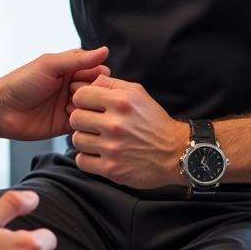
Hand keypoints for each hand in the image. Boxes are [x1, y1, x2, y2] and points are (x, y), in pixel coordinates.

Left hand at [0, 47, 109, 139]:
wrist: (2, 110)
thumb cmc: (22, 82)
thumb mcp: (50, 65)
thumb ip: (78, 59)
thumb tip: (105, 50)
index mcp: (69, 69)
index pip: (96, 69)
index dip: (95, 75)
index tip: (81, 78)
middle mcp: (72, 86)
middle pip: (97, 89)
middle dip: (90, 92)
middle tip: (73, 93)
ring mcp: (70, 105)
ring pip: (94, 107)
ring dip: (85, 107)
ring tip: (67, 106)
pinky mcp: (67, 124)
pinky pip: (85, 124)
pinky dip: (82, 121)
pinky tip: (68, 118)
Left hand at [70, 75, 188, 187]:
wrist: (175, 153)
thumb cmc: (154, 121)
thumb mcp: (137, 93)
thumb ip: (111, 84)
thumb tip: (88, 81)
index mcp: (121, 102)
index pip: (80, 96)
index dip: (81, 100)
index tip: (89, 106)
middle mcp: (115, 124)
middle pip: (75, 118)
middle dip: (81, 120)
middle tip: (92, 123)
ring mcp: (113, 148)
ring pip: (76, 140)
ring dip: (84, 139)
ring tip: (96, 139)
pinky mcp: (111, 168)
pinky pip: (81, 161)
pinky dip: (87, 158)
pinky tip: (98, 153)